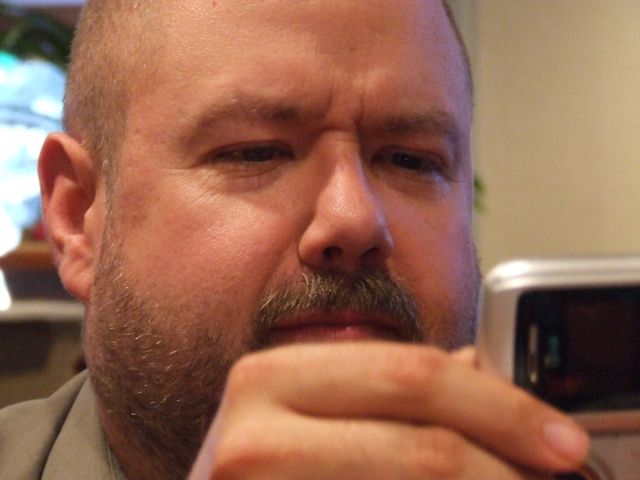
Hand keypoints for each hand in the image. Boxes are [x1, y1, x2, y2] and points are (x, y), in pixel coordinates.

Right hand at [189, 343, 589, 478]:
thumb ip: (388, 386)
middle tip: (558, 473)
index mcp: (271, 377)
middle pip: (422, 446)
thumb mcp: (315, 408)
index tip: (557, 437)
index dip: (500, 405)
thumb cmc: (267, 465)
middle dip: (507, 463)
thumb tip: (485, 375)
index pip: (410, 374)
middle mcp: (254, 437)